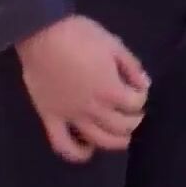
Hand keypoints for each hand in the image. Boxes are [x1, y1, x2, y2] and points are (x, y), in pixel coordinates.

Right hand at [14, 15, 150, 162]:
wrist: (41, 33)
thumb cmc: (79, 34)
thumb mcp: (113, 43)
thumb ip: (131, 66)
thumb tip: (144, 84)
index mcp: (111, 89)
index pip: (135, 103)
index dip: (141, 97)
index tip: (138, 90)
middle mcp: (93, 109)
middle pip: (122, 126)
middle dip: (134, 121)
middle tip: (134, 114)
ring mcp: (71, 116)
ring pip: (99, 140)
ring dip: (116, 141)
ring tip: (121, 134)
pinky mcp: (51, 118)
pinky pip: (63, 145)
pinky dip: (77, 153)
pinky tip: (87, 149)